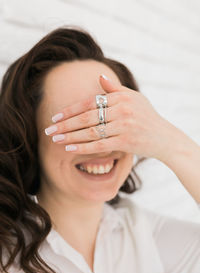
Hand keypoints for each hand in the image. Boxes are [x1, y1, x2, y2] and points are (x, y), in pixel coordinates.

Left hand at [44, 74, 176, 160]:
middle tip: (48, 130)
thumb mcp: (134, 98)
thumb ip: (115, 89)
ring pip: (90, 131)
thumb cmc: (147, 116)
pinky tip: (70, 149)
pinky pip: (99, 145)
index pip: (89, 103)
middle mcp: (122, 109)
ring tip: (55, 140)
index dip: (70, 110)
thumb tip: (99, 76)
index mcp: (121, 97)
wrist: (164, 137)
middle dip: (64, 124)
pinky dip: (83, 147)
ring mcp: (124, 126)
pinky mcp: (126, 142)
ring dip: (70, 136)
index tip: (55, 117)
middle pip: (86, 117)